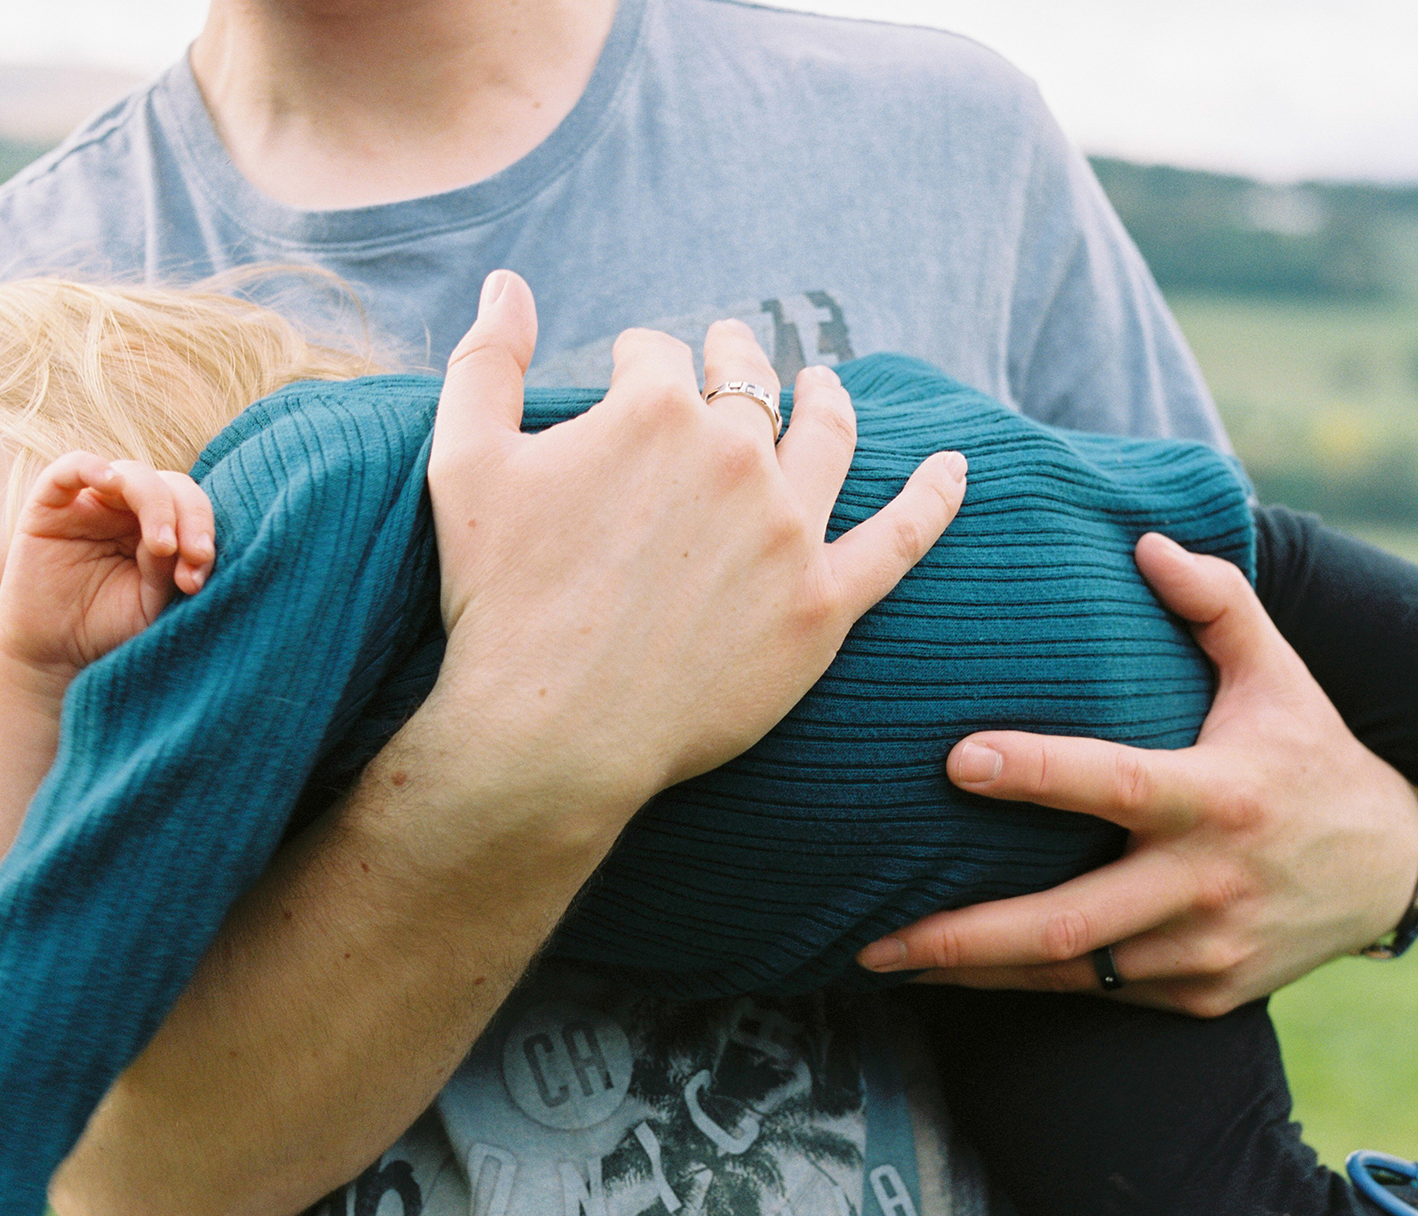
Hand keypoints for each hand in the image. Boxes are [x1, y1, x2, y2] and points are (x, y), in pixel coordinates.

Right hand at [0, 453, 215, 684]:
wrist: (55, 651)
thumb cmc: (110, 625)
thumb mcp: (152, 603)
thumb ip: (169, 570)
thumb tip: (183, 546)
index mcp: (162, 526)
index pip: (192, 507)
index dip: (203, 532)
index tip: (199, 577)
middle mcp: (129, 507)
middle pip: (171, 485)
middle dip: (190, 518)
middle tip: (194, 556)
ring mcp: (91, 502)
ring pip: (132, 474)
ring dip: (155, 503)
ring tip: (162, 545)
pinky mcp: (50, 505)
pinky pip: (70, 468)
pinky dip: (92, 467)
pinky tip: (112, 484)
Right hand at [426, 270, 966, 821]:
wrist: (551, 730)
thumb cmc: (497, 600)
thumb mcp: (464, 463)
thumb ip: (485, 362)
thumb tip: (509, 283)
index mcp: (655, 410)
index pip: (655, 356)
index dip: (634, 365)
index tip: (621, 383)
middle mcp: (736, 455)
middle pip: (745, 385)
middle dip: (731, 362)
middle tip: (726, 357)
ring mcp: (788, 530)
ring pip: (825, 438)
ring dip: (825, 398)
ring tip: (821, 384)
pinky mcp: (821, 605)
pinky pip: (900, 540)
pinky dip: (934, 498)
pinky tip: (954, 468)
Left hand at [858, 532, 1417, 1015]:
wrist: (1390, 869)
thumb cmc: (1308, 752)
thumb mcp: (1277, 672)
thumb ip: (1216, 601)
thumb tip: (1143, 541)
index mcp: (1219, 795)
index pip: (1114, 784)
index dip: (1036, 774)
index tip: (955, 760)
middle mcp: (1208, 882)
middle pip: (1070, 921)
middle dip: (965, 935)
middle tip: (872, 935)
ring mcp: (1204, 950)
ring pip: (1073, 971)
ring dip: (976, 973)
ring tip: (883, 960)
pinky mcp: (1202, 995)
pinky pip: (1099, 993)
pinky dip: (1027, 984)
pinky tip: (955, 976)